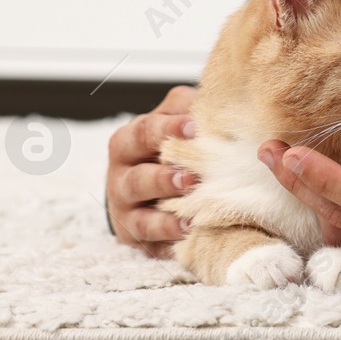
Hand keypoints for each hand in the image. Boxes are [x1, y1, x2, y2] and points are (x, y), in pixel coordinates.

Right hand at [105, 84, 200, 257]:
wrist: (143, 184)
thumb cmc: (165, 145)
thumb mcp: (172, 118)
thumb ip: (188, 106)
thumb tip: (219, 95)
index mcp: (129, 142)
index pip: (144, 132)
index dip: (167, 129)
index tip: (194, 128)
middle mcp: (122, 177)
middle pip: (137, 178)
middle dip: (163, 179)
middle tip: (191, 177)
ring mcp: (126, 211)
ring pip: (140, 217)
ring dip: (165, 217)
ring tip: (190, 216)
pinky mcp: (136, 237)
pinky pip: (149, 243)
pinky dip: (167, 242)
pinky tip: (188, 238)